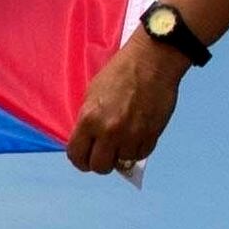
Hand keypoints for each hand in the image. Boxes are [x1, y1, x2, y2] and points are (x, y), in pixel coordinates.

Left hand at [63, 29, 183, 176]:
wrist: (151, 62)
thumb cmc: (119, 72)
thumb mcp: (92, 94)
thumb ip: (89, 121)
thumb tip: (89, 142)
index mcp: (90, 119)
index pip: (77, 155)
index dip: (79, 160)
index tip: (84, 159)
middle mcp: (109, 132)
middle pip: (100, 166)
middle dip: (100, 163)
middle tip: (104, 153)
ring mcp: (132, 135)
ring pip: (123, 162)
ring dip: (122, 154)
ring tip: (123, 139)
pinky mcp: (152, 134)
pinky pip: (141, 154)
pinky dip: (138, 149)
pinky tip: (136, 137)